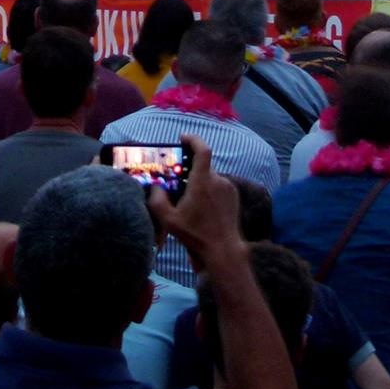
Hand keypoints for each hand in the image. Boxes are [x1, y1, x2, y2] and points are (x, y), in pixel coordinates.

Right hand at [148, 134, 243, 275]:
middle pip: (204, 165)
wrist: (222, 249)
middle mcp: (218, 180)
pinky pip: (219, 187)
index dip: (193, 140)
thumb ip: (157, 201)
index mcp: (203, 181)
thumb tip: (154, 187)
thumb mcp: (169, 220)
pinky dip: (210, 190)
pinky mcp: (234, 197)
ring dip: (201, 182)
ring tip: (191, 199)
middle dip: (191, 169)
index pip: (202, 150)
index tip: (183, 138)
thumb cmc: (195, 234)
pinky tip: (203, 207)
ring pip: (211, 177)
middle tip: (179, 180)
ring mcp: (229, 188)